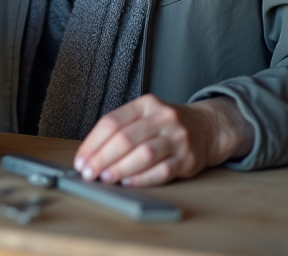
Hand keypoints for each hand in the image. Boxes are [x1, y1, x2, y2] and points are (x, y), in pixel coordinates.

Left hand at [73, 94, 253, 187]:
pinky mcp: (188, 158)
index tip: (81, 159)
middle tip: (89, 172)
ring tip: (105, 178)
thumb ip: (122, 129)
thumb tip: (91, 155)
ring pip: (144, 154)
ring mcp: (177, 137)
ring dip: (120, 169)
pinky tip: (129, 183)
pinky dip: (143, 179)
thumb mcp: (146, 115)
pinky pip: (162, 170)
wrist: (207, 127)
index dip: (93, 143)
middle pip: (126, 138)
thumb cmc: (167, 125)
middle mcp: (162, 117)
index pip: (112, 122)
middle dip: (102, 158)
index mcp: (146, 104)